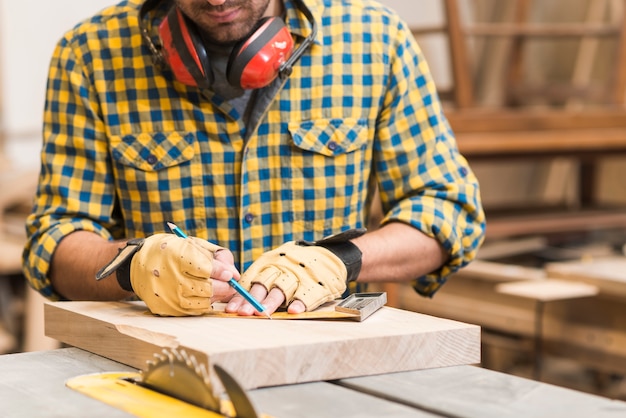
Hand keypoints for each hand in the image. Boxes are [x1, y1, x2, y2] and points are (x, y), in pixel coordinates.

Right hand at [99, 233, 238, 315]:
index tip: (230, 274)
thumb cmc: (171, 251)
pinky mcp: (167, 309)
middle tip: (230, 284)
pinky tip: (204, 296)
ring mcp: (168, 296)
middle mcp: (171, 278)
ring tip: (216, 288)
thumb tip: (235, 274)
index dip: (222, 272)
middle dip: (224, 287)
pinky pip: (194, 310)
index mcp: (177, 256)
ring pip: (204, 301)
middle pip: (208, 288)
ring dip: (216, 296)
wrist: (138, 265)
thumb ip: (217, 257)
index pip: (207, 269)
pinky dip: (204, 304)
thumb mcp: (194, 244)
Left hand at [226, 242, 348, 314]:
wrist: (328, 254)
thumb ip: (260, 279)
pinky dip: (300, 302)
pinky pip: (307, 293)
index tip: (232, 310)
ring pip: (282, 289)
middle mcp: (281, 268)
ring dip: (272, 302)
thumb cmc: (295, 264)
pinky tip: (294, 311)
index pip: (250, 282)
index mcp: (269, 264)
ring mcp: (298, 275)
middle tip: (245, 313)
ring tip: (264, 314)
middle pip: (264, 285)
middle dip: (253, 300)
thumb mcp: (276, 265)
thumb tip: (239, 302)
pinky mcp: (315, 283)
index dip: (241, 296)